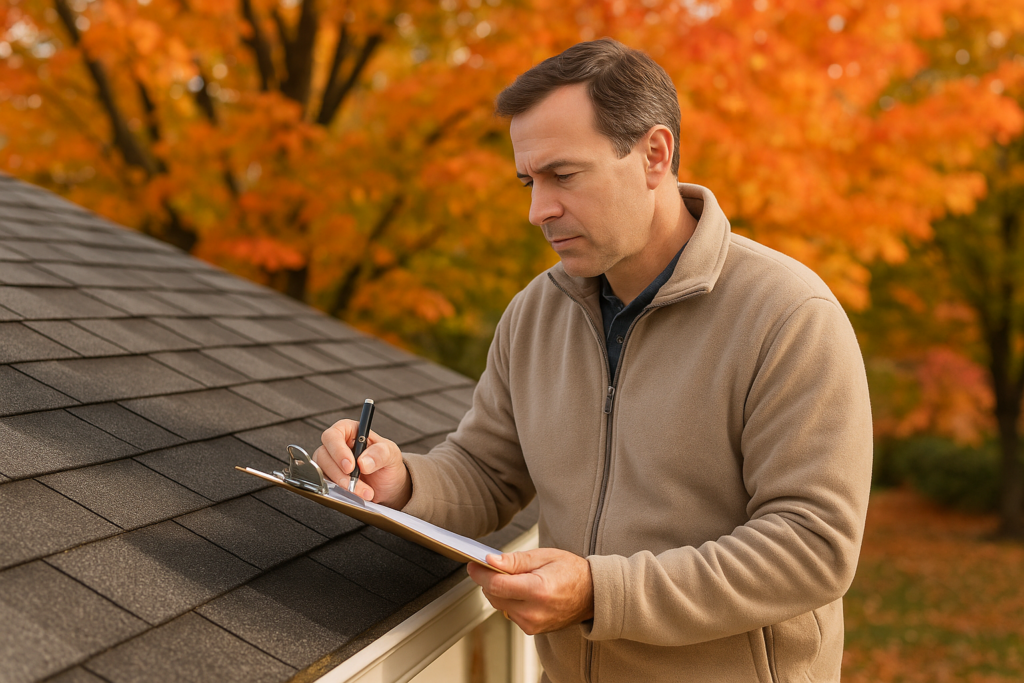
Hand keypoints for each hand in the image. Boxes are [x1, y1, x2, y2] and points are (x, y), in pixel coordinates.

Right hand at [313, 419, 411, 507]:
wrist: (389, 486)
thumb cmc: (388, 463)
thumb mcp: (391, 455)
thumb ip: (380, 454)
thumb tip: (363, 462)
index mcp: (350, 431)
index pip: (334, 435)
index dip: (338, 450)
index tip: (350, 466)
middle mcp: (337, 445)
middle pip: (323, 455)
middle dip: (340, 473)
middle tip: (355, 483)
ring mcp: (331, 462)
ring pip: (322, 471)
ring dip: (340, 484)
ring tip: (362, 492)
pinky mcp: (329, 478)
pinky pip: (324, 484)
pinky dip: (337, 491)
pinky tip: (353, 495)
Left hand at [467, 548, 593, 634]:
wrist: (592, 594)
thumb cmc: (571, 572)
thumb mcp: (544, 556)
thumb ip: (515, 561)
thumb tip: (490, 561)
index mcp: (538, 591)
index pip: (496, 585)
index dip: (481, 573)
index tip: (474, 563)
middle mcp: (533, 612)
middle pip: (493, 596)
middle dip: (489, 579)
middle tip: (495, 565)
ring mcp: (532, 624)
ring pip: (498, 604)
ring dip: (499, 590)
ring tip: (516, 577)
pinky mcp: (531, 629)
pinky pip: (508, 612)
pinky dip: (509, 599)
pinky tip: (522, 590)